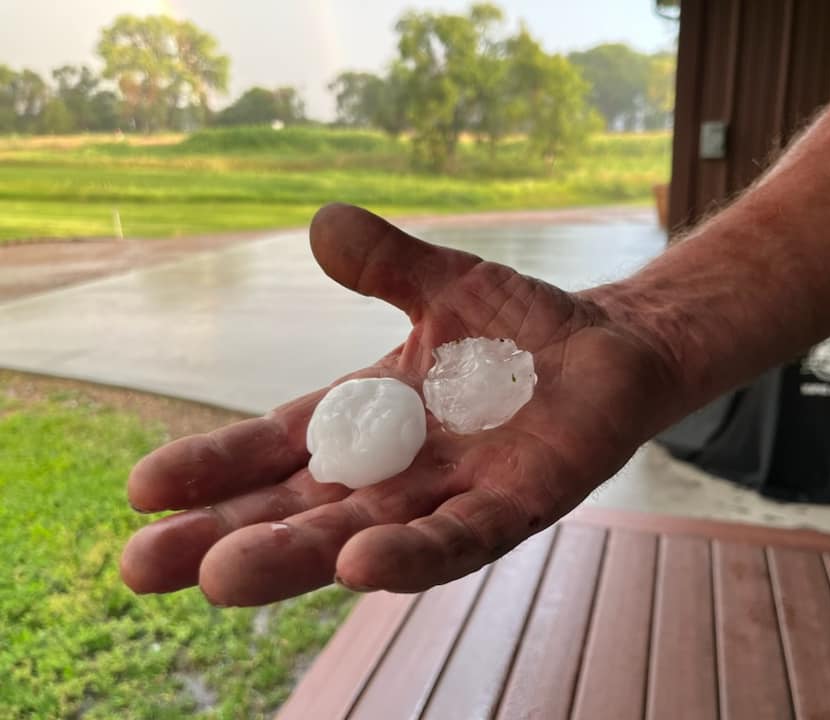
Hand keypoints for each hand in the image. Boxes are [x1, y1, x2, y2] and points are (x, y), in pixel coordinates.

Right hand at [121, 204, 671, 604]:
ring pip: (361, 536)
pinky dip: (408, 554)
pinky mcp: (515, 506)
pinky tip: (356, 565)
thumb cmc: (519, 327)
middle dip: (226, 536)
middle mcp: (397, 469)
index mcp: (366, 418)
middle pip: (299, 511)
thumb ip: (388, 263)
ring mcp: (453, 493)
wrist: (608, 351)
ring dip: (294, 557)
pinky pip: (457, 539)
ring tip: (222, 576)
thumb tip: (322, 222)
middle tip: (141, 567)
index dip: (215, 469)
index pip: (276, 448)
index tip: (143, 490)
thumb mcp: (446, 283)